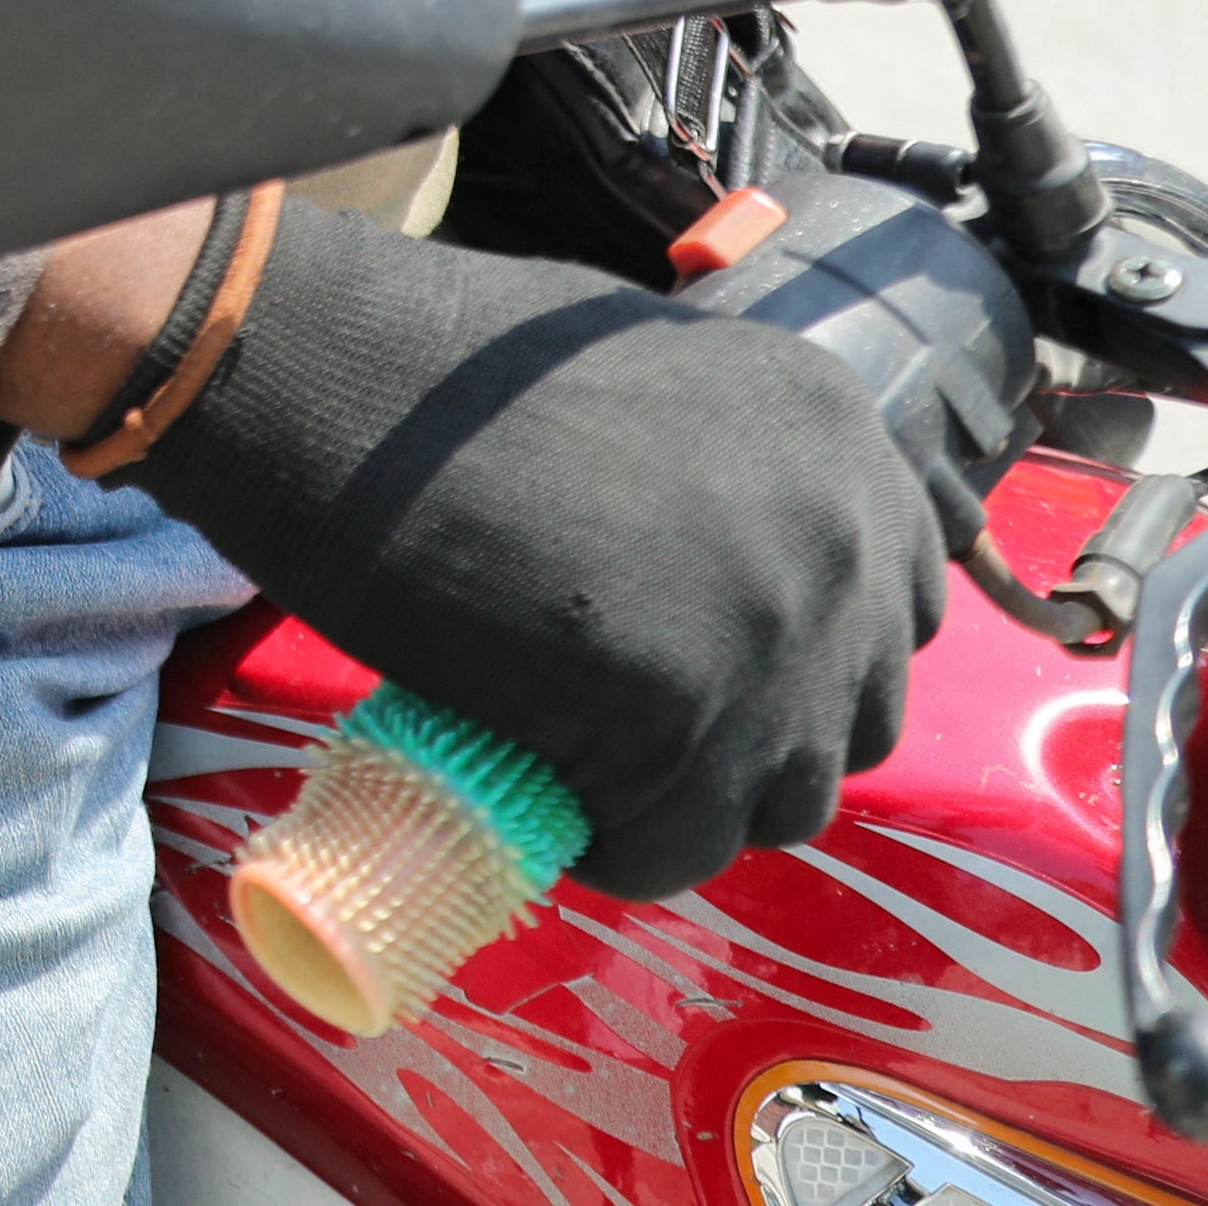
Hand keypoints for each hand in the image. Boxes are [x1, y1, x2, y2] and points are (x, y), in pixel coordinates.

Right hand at [127, 203, 957, 896]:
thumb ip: (720, 461)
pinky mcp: (685, 715)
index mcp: (833, 428)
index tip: (697, 662)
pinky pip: (674, 847)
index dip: (798, 654)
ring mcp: (776, 626)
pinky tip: (537, 796)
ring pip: (780, 798)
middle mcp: (841, 525)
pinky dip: (612, 848)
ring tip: (576, 758)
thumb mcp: (638, 373)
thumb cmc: (430, 359)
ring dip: (687, 799)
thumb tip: (716, 568)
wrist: (314, 367)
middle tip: (623, 718)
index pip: (893, 607)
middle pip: (851, 715)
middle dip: (749, 736)